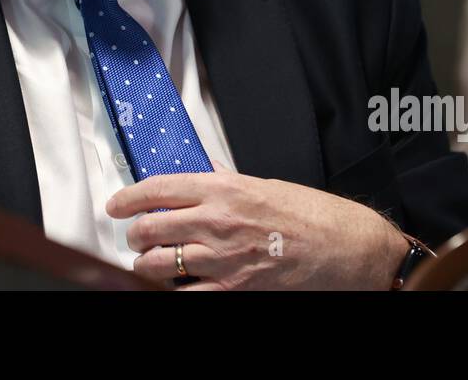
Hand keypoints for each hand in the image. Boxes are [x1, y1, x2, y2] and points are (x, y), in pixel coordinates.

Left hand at [106, 165, 410, 289]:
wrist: (350, 250)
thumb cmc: (316, 216)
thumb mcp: (266, 186)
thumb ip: (228, 182)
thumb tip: (203, 172)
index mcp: (225, 188)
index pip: (158, 188)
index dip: (129, 198)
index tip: (117, 204)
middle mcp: (218, 221)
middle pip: (150, 227)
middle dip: (135, 234)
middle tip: (135, 236)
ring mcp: (223, 259)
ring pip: (158, 264)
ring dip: (147, 264)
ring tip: (149, 263)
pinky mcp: (234, 290)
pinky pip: (186, 294)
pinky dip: (174, 291)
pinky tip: (174, 287)